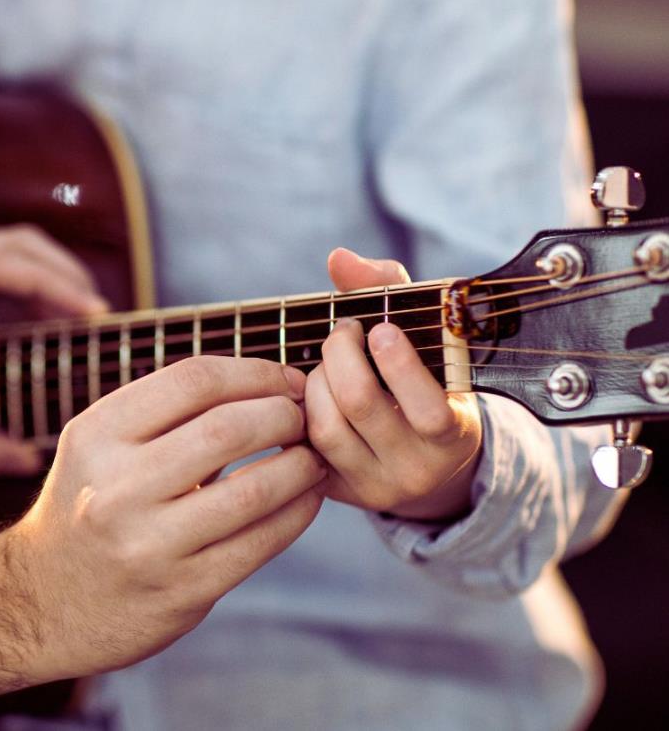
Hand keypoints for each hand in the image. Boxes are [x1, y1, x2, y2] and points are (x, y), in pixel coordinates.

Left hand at [0, 226, 106, 480]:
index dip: (57, 288)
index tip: (97, 316)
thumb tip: (24, 462)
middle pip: (15, 244)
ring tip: (81, 321)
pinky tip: (38, 327)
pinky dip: (20, 289)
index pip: (5, 265)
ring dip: (45, 278)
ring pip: (2, 251)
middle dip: (64, 276)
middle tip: (103, 320)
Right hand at [4, 356, 325, 679]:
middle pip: (227, 429)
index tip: (284, 380)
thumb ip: (164, 414)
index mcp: (96, 436)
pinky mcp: (181, 592)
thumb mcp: (98, 448)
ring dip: (301, 466)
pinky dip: (297, 513)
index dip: (255, 372)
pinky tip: (304, 499)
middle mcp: (116, 488)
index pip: (192, 380)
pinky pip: (260, 544)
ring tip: (312, 458)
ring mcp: (148, 545)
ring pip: (254, 490)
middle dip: (284, 415)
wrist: (44, 602)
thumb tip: (265, 382)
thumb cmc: (89, 507)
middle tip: (302, 417)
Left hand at [305, 248, 482, 520]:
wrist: (428, 460)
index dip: (398, 364)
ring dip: (315, 381)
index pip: (429, 410)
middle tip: (343, 333)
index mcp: (454, 433)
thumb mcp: (429, 338)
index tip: (381, 328)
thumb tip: (339, 258)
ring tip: (326, 363)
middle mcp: (418, 469)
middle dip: (341, 355)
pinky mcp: (338, 493)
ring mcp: (375, 487)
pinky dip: (298, 410)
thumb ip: (391, 290)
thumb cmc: (426, 379)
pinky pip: (303, 448)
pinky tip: (308, 391)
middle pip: (361, 406)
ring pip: (326, 428)